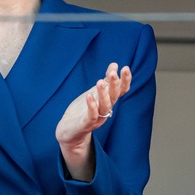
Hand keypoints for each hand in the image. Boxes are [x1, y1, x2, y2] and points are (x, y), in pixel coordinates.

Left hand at [56, 62, 131, 180]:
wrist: (69, 130)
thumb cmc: (83, 110)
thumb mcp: (95, 92)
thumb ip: (106, 80)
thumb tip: (115, 64)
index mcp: (109, 101)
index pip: (121, 90)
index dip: (125, 80)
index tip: (125, 68)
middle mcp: (105, 110)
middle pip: (114, 97)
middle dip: (114, 85)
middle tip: (113, 73)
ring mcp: (97, 118)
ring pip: (105, 106)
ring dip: (104, 94)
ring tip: (100, 82)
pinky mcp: (85, 124)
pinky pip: (91, 116)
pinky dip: (91, 106)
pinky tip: (89, 96)